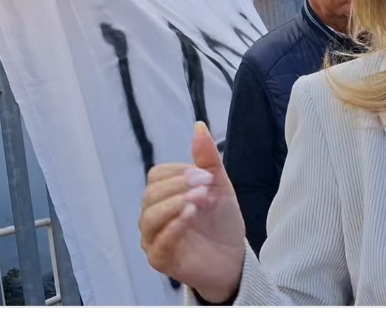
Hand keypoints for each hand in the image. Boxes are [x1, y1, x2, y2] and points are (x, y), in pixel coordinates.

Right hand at [139, 122, 245, 302]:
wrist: (234, 257)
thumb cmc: (222, 221)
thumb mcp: (219, 185)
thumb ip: (208, 158)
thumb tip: (199, 125)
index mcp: (164, 195)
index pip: (157, 176)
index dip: (180, 173)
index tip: (206, 176)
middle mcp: (153, 215)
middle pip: (152, 194)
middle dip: (179, 186)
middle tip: (206, 187)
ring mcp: (153, 239)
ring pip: (151, 216)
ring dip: (175, 204)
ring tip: (199, 200)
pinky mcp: (160, 260)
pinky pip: (159, 241)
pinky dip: (174, 226)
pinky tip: (191, 215)